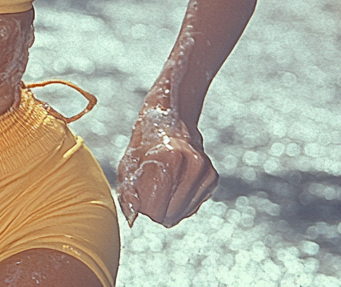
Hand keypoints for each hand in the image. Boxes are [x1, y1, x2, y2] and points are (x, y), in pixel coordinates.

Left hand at [116, 106, 218, 226]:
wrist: (171, 122)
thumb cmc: (144, 145)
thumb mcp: (128, 165)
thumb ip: (128, 193)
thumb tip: (133, 219)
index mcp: (168, 158)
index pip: (157, 209)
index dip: (145, 211)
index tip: (141, 202)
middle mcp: (191, 163)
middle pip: (171, 215)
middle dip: (158, 212)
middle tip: (150, 197)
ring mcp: (205, 170)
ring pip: (185, 213)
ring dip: (171, 209)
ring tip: (163, 188)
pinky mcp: (212, 177)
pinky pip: (195, 206)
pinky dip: (183, 203)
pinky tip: (176, 186)